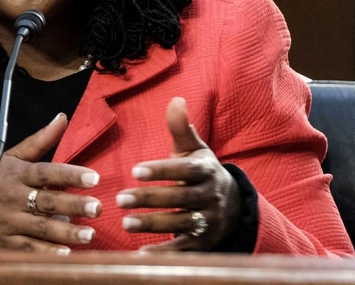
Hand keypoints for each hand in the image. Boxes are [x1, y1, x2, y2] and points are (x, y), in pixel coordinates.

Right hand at [0, 112, 102, 253]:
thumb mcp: (13, 157)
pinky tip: (67, 254)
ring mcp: (8, 222)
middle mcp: (13, 198)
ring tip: (90, 234)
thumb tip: (63, 118)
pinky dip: (46, 253)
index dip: (70, 175)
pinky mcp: (4, 243)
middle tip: (98, 208)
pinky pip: (28, 249)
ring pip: (40, 228)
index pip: (46, 172)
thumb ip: (40, 140)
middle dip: (73, 205)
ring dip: (66, 233)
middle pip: (46, 202)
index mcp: (18, 174)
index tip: (94, 178)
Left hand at [116, 97, 241, 251]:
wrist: (233, 205)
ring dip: (153, 225)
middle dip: (150, 199)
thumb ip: (181, 128)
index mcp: (206, 170)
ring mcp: (209, 221)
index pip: (184, 170)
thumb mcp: (194, 149)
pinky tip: (140, 254)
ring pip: (181, 224)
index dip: (161, 170)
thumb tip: (175, 99)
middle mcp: (210, 196)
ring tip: (125, 223)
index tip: (135, 171)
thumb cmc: (202, 171)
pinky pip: (184, 250)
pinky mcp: (205, 242)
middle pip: (180, 198)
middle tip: (120, 199)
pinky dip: (163, 253)